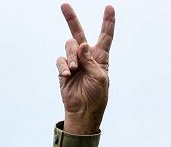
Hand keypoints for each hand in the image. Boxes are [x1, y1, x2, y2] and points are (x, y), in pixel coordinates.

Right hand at [57, 3, 115, 134]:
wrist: (83, 110)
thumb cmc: (96, 96)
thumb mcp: (99, 78)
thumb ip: (91, 60)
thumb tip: (81, 44)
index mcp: (101, 57)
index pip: (105, 36)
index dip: (107, 22)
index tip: (109, 7)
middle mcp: (87, 56)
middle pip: (78, 33)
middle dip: (71, 19)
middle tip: (64, 5)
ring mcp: (74, 62)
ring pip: (69, 46)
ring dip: (71, 56)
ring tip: (74, 69)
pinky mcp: (63, 69)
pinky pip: (60, 59)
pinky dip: (63, 66)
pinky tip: (67, 74)